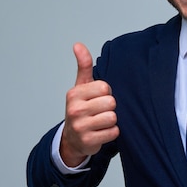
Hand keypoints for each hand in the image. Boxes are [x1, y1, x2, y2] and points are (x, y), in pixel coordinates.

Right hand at [60, 43, 118, 166]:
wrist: (72, 138)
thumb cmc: (81, 108)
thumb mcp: (81, 86)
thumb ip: (84, 65)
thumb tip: (78, 44)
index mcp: (74, 94)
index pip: (105, 87)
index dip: (106, 93)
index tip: (97, 98)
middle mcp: (75, 110)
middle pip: (111, 102)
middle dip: (110, 107)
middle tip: (100, 111)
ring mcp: (80, 127)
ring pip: (113, 117)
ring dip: (111, 120)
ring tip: (101, 121)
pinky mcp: (89, 141)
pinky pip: (114, 132)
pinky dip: (112, 132)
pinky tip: (102, 131)